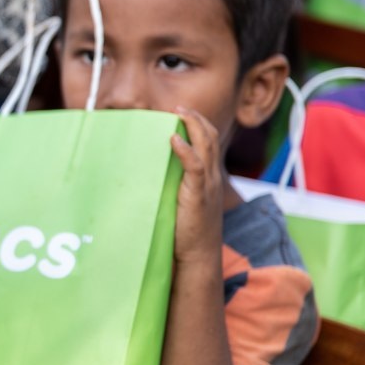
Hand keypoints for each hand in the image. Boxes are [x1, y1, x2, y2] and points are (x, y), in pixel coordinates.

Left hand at [170, 108, 223, 270]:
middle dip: (197, 119)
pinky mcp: (198, 196)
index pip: (210, 143)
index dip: (200, 125)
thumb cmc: (186, 232)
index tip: (183, 112)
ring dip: (193, 126)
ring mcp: (207, 186)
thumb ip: (174, 186)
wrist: (198, 257)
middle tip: (180, 106)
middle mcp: (213, 178)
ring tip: (179, 112)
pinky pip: (196, 167)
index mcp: (209, 179)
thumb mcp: (182, 203)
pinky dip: (186, 150)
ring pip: (206, 147)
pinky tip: (174, 139)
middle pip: (211, 139)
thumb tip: (152, 173)